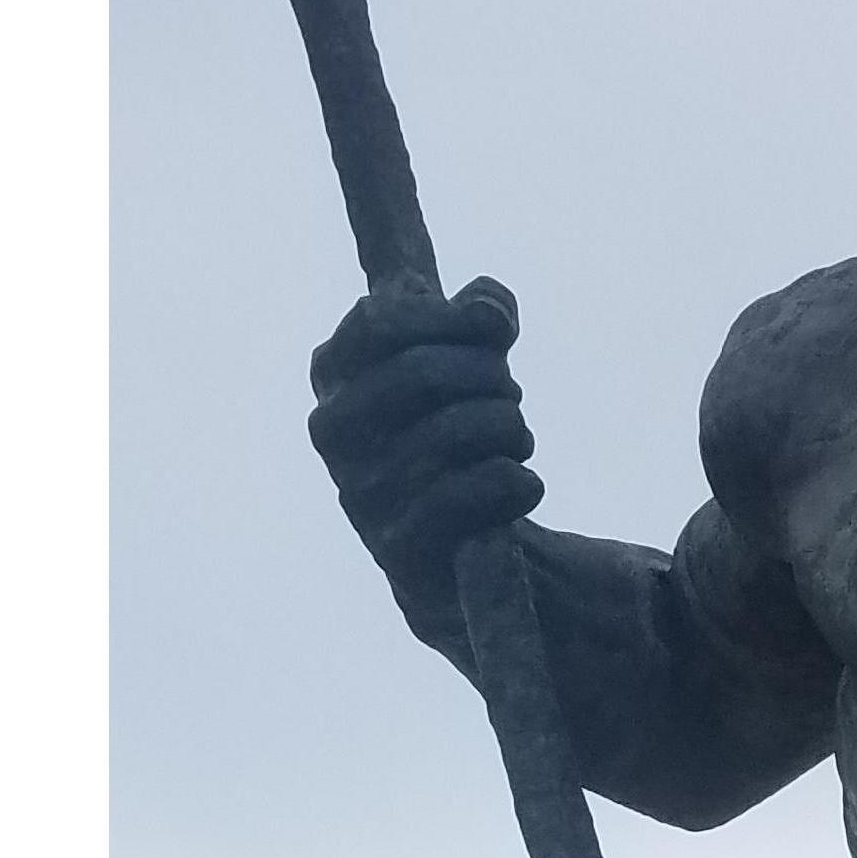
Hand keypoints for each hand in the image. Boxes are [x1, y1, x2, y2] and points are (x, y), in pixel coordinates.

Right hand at [307, 277, 541, 583]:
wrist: (462, 553)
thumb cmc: (457, 437)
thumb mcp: (462, 358)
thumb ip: (474, 313)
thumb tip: (489, 304)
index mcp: (333, 373)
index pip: (378, 320)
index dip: (450, 318)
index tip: (497, 326)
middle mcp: (333, 431)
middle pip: (423, 372)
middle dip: (492, 377)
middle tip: (510, 397)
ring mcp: (362, 492)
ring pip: (460, 429)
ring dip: (512, 430)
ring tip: (516, 443)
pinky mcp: (403, 548)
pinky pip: (480, 489)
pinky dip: (519, 480)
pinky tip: (523, 485)